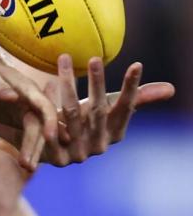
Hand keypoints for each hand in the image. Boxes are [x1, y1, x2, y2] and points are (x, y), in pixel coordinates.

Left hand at [0, 57, 58, 170]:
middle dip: (39, 144)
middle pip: (42, 124)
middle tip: (29, 166)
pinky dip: (29, 148)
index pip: (44, 104)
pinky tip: (26, 164)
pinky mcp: (19, 119)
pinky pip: (29, 136)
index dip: (52, 120)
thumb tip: (13, 97)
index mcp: (26, 86)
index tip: (51, 138)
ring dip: (33, 150)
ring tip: (26, 168)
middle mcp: (31, 99)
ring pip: (36, 133)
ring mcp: (26, 109)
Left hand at [43, 54, 174, 165]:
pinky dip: (47, 102)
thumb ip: (133, 99)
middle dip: (98, 83)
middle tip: (95, 58)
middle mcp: (99, 145)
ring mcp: (77, 152)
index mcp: (114, 133)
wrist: (48, 149)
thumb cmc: (82, 122)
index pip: (126, 108)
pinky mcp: (55, 156)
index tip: (137, 65)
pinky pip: (50, 125)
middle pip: (98, 109)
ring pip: (71, 113)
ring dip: (68, 85)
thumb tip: (171, 89)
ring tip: (64, 58)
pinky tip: (45, 84)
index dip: (131, 88)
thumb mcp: (105, 110)